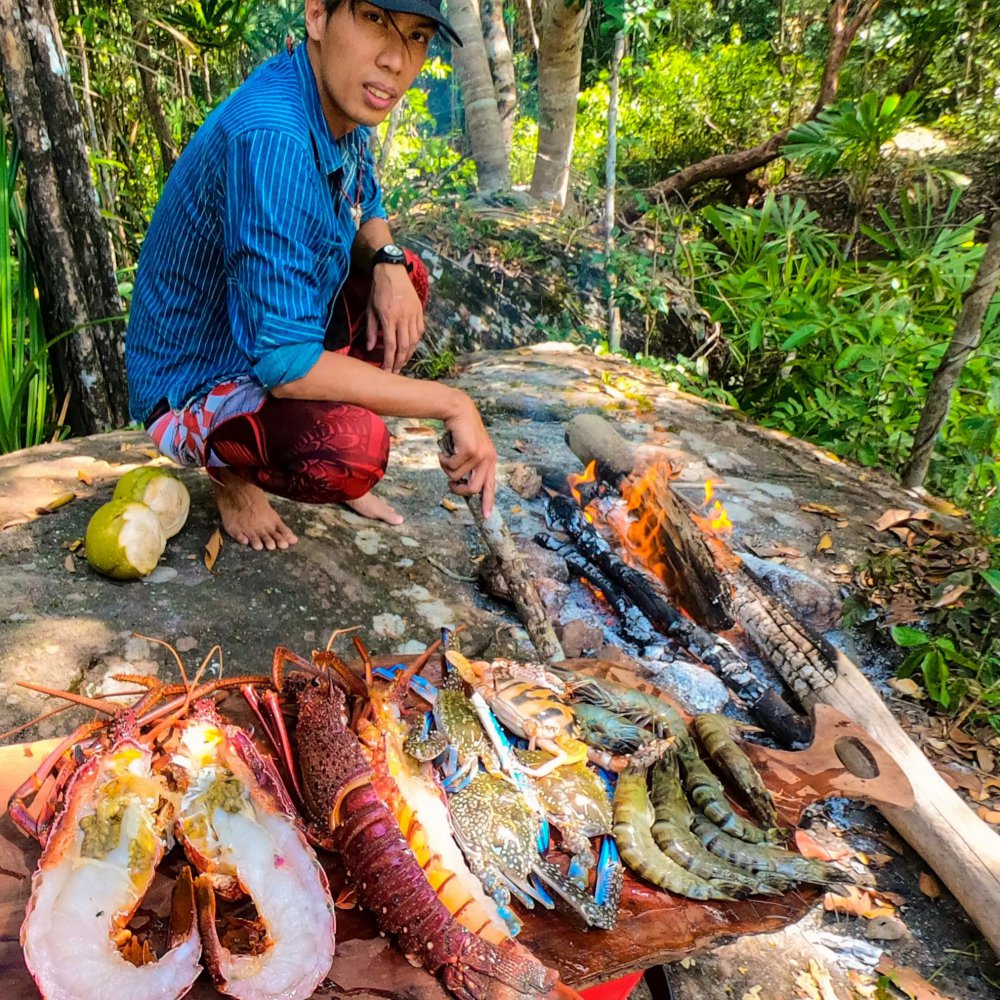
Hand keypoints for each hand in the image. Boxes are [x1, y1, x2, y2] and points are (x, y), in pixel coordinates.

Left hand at [367, 264, 424, 372]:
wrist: (392, 271)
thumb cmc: (378, 290)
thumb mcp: (370, 310)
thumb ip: (372, 330)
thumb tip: (371, 348)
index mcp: (389, 318)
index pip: (391, 346)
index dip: (389, 361)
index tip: (387, 370)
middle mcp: (403, 318)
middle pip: (404, 347)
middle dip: (400, 361)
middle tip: (396, 371)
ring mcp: (413, 314)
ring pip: (414, 341)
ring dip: (408, 354)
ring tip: (403, 362)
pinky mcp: (420, 311)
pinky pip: (420, 331)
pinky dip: (416, 342)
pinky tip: (410, 347)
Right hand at [439, 396, 496, 517]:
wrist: (458, 410)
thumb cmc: (461, 432)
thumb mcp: (469, 450)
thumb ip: (469, 467)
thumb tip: (461, 485)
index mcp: (490, 460)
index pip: (491, 486)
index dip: (488, 502)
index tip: (486, 516)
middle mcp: (488, 459)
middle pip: (474, 489)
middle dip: (459, 490)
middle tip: (450, 485)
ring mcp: (480, 455)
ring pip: (457, 477)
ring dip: (447, 470)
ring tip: (445, 458)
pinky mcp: (470, 450)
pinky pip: (452, 467)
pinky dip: (443, 461)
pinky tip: (443, 452)